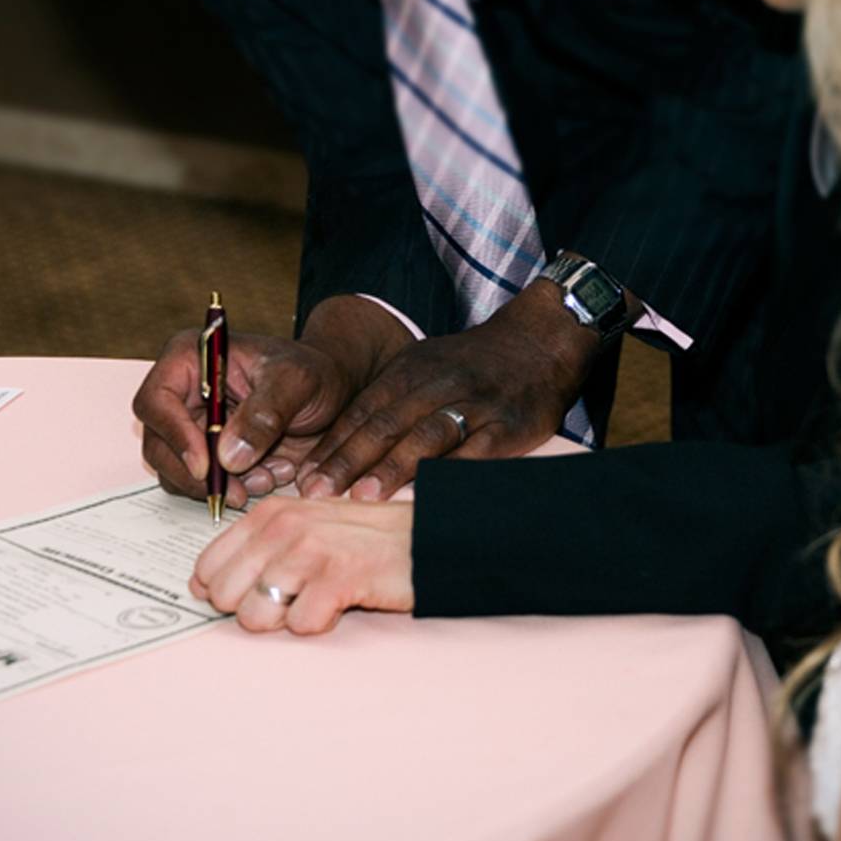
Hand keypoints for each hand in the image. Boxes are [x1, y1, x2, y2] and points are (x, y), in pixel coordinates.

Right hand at [131, 297, 411, 508]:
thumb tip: (228, 457)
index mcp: (189, 358)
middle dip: (196, 475)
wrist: (330, 390)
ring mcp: (190, 425)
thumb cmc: (311, 371)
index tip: (206, 466)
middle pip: (158, 444)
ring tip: (268, 476)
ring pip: (177, 471)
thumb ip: (263, 415)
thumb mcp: (295, 383)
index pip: (156, 401)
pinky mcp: (207, 452)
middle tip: (236, 493)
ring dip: (218, 486)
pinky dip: (232, 490)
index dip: (174, 436)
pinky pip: (203, 483)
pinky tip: (269, 476)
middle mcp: (181, 393)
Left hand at [190, 498, 412, 633]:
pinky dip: (321, 625)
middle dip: (255, 610)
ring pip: (256, 615)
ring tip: (320, 600)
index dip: (227, 593)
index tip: (257, 596)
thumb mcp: (306, 531)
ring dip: (288, 621)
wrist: (432, 539)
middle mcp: (283, 526)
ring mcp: (309, 549)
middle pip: (225, 597)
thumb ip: (258, 552)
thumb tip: (206, 587)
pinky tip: (343, 604)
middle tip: (296, 599)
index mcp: (269, 514)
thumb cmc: (368, 542)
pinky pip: (301, 625)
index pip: (208, 568)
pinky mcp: (339, 575)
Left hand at [298, 279, 603, 502]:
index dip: (331, 445)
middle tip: (317, 492)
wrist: (539, 343)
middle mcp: (438, 384)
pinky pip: (475, 453)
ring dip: (392, 468)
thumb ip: (383, 405)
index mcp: (409, 371)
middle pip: (386, 424)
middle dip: (349, 461)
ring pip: (426, 437)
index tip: (302, 477)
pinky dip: (449, 475)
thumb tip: (332, 452)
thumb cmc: (470, 367)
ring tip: (363, 497)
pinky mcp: (508, 427)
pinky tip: (425, 497)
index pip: (362, 411)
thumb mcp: (422, 369)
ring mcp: (474, 406)